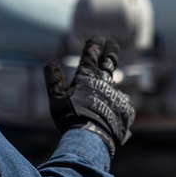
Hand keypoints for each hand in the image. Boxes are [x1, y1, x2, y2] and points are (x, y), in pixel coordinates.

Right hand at [43, 36, 134, 156]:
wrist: (91, 139)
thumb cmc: (70, 119)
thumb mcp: (56, 100)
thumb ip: (54, 81)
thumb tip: (49, 64)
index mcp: (87, 78)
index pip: (92, 55)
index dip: (95, 44)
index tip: (98, 37)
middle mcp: (104, 82)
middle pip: (109, 62)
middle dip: (110, 51)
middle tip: (112, 44)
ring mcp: (117, 95)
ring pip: (113, 85)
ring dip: (108, 85)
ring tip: (104, 92)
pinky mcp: (126, 109)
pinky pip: (121, 104)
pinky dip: (116, 105)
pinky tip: (111, 113)